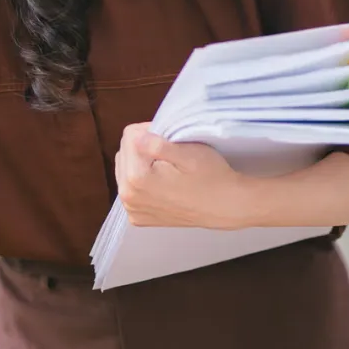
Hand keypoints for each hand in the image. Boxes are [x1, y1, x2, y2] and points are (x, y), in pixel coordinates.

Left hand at [115, 123, 251, 228]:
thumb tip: (134, 137)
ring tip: (166, 168)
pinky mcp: (137, 217)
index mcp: (136, 178)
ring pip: (124, 170)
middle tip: (170, 154)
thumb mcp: (189, 153)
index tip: (169, 139)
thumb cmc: (211, 177)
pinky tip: (161, 184)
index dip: (151, 131)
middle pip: (124, 152)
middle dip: (143, 147)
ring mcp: (132, 209)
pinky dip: (142, 183)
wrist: (225, 207)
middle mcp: (127, 197)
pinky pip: (130, 189)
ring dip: (140, 164)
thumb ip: (158, 145)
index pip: (129, 136)